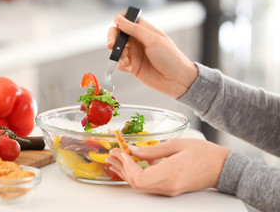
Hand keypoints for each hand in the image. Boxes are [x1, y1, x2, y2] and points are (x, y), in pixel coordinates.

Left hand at [106, 138, 231, 195]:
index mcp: (170, 174)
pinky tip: (130, 166)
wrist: (224, 167)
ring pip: (140, 186)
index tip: (121, 151)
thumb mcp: (177, 144)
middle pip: (136, 184)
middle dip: (121, 168)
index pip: (138, 178)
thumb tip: (133, 150)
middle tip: (112, 153)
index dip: (126, 166)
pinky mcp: (170, 188)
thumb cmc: (205, 154)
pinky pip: (148, 185)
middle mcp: (167, 186)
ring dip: (126, 172)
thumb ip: (152, 149)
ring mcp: (169, 190)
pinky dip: (135, 175)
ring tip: (115, 159)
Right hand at [107, 14, 197, 98]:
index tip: (117, 25)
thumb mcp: (153, 40)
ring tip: (125, 58)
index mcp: (144, 30)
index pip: (127, 20)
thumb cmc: (170, 58)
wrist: (176, 80)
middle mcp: (138, 41)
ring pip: (116, 49)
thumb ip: (134, 29)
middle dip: (112, 38)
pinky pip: (119, 63)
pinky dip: (120, 64)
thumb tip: (119, 19)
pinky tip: (128, 67)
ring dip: (116, 53)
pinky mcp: (132, 67)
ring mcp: (134, 54)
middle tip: (112, 45)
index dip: (120, 20)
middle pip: (118, 34)